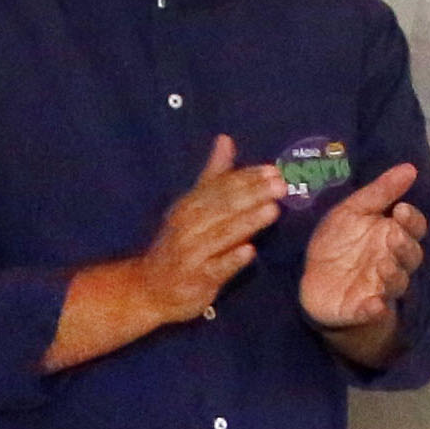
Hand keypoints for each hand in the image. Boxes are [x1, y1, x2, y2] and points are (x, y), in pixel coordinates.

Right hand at [129, 133, 287, 319]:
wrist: (149, 289)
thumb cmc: (179, 245)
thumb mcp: (192, 207)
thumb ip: (213, 176)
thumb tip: (225, 139)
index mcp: (189, 205)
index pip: (220, 186)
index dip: (246, 177)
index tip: (272, 170)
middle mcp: (188, 225)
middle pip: (223, 206)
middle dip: (252, 194)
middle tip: (280, 185)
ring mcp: (190, 253)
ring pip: (221, 234)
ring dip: (247, 221)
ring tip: (273, 210)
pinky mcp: (195, 279)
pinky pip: (215, 268)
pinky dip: (231, 259)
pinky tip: (249, 251)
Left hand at [299, 161, 428, 351]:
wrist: (313, 280)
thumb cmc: (338, 242)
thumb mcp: (353, 211)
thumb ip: (380, 192)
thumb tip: (410, 168)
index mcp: (393, 236)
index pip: (414, 228)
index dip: (412, 221)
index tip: (401, 210)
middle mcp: (393, 262)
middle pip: (411, 256)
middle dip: (405, 246)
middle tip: (393, 236)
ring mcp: (380, 287)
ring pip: (397, 283)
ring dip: (394, 274)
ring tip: (384, 265)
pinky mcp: (363, 309)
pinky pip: (374, 311)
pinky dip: (376, 310)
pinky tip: (375, 306)